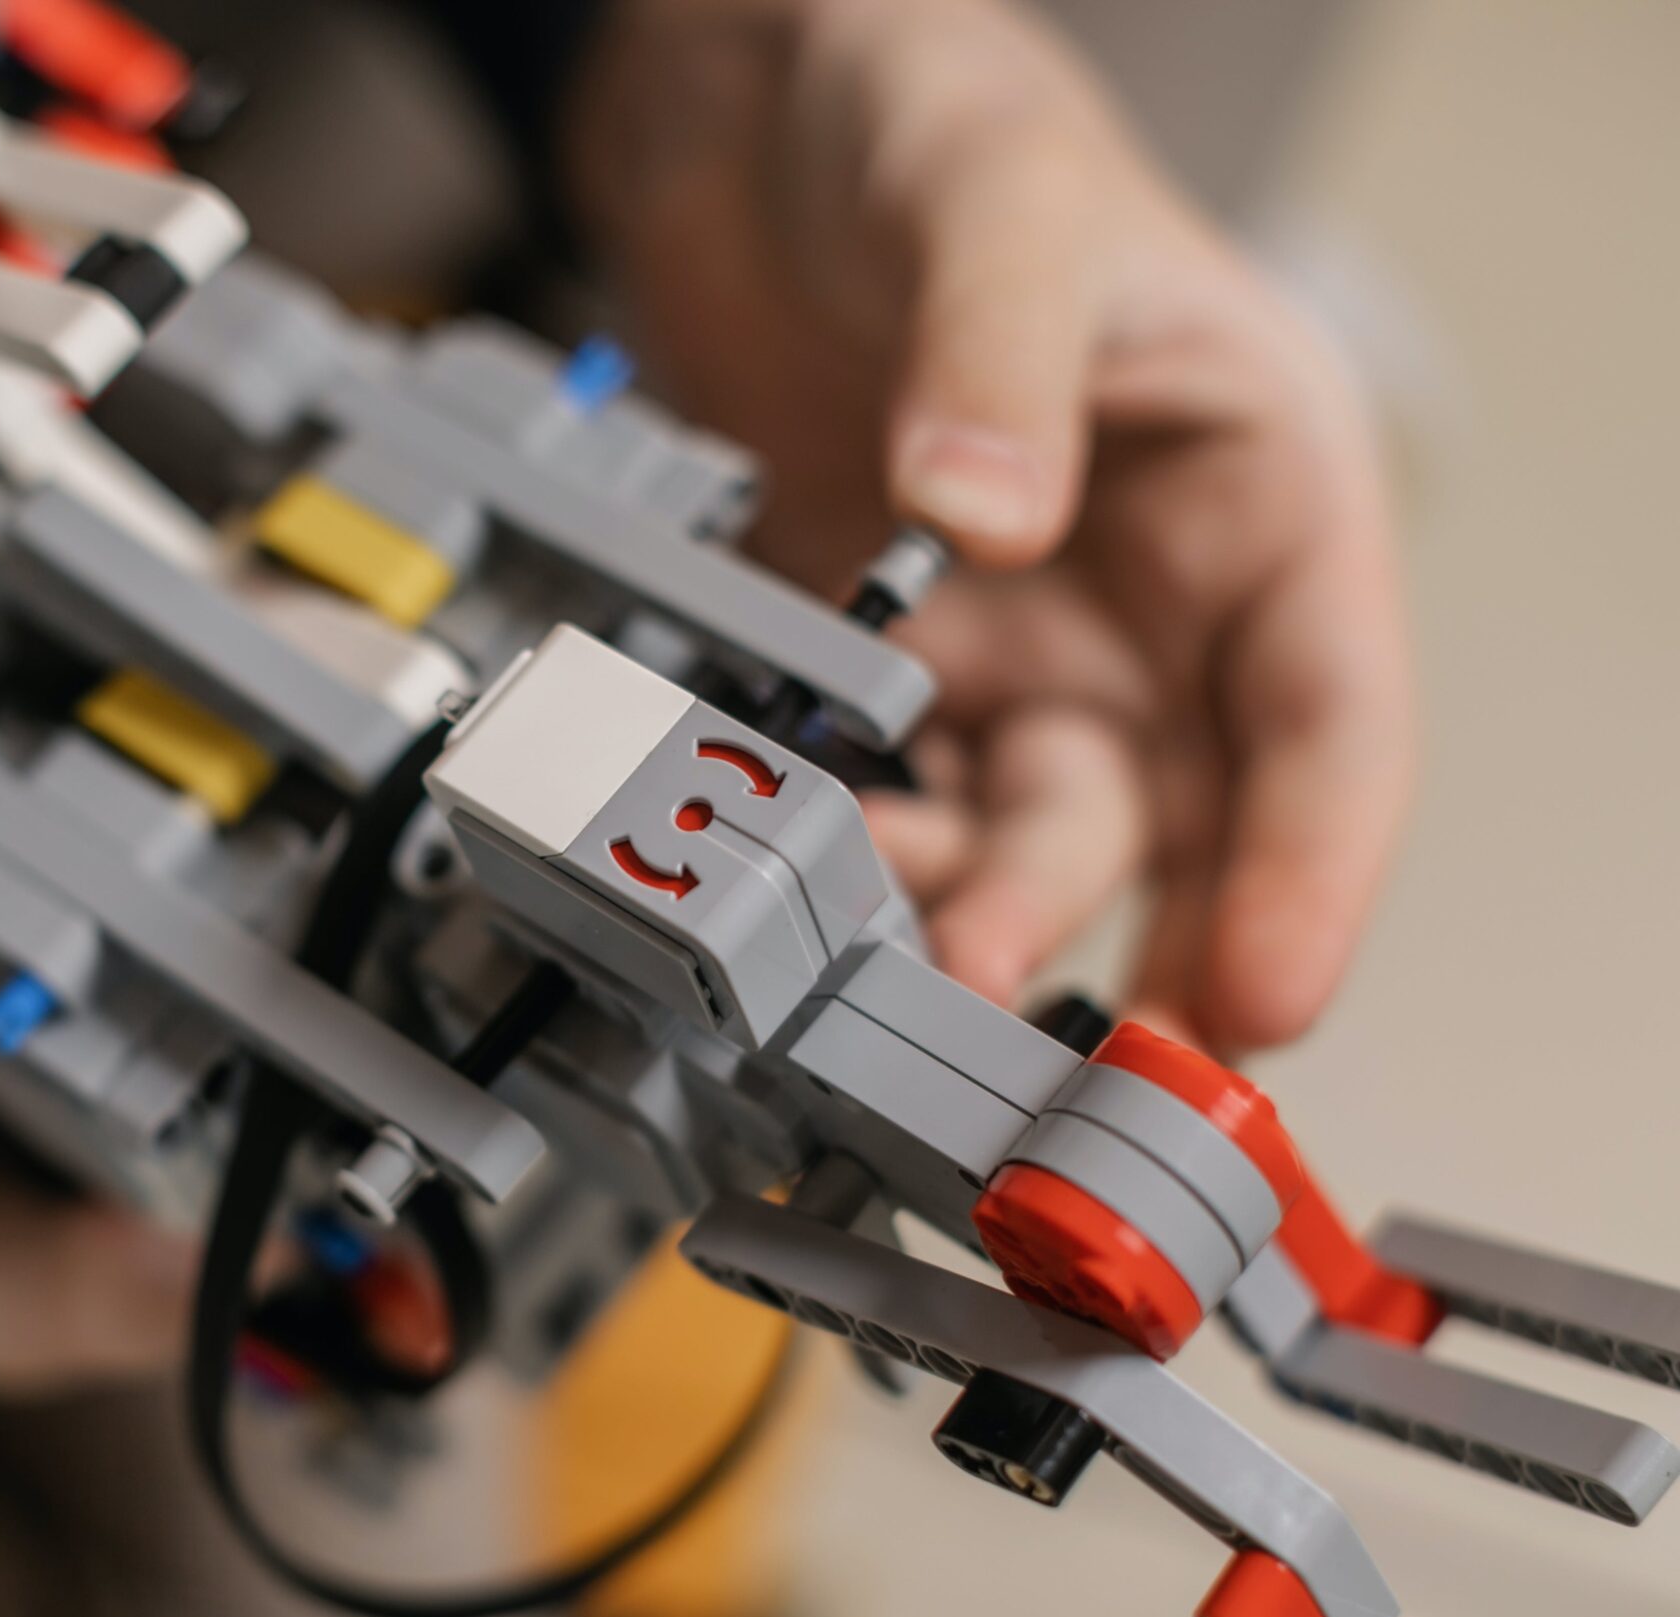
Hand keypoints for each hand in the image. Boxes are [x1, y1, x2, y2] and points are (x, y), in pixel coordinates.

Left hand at [565, 0, 1412, 1054]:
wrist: (750, 115)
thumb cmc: (931, 116)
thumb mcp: (1000, 201)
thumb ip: (1002, 353)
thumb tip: (987, 511)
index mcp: (1259, 491)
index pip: (1328, 714)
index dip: (1318, 870)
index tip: (1269, 995)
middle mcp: (1153, 598)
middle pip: (1188, 819)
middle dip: (1131, 937)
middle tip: (1051, 1040)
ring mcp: (1017, 641)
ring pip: (1033, 835)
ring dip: (976, 915)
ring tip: (898, 963)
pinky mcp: (887, 663)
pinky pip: (898, 798)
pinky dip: (864, 857)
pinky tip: (811, 881)